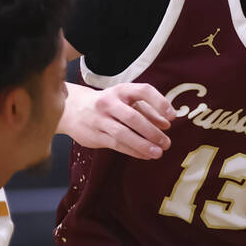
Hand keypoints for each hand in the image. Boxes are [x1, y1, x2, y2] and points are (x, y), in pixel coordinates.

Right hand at [61, 82, 175, 158]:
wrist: (73, 109)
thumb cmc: (107, 105)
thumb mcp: (126, 102)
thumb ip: (147, 111)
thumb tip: (166, 124)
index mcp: (121, 90)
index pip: (143, 91)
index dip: (160, 103)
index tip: (172, 117)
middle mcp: (109, 102)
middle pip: (133, 117)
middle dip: (152, 131)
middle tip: (166, 143)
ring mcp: (100, 119)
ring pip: (123, 134)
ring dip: (143, 145)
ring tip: (158, 153)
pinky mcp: (95, 135)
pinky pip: (116, 144)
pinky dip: (133, 151)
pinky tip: (145, 155)